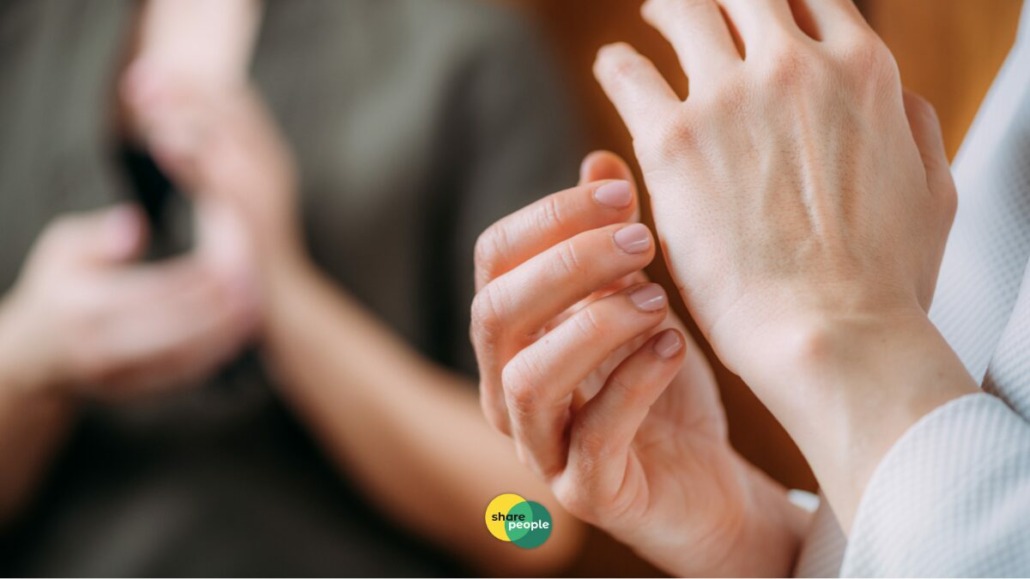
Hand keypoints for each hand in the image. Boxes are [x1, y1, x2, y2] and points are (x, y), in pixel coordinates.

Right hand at [0, 205, 257, 399]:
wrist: (36, 354)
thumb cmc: (59, 289)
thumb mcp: (62, 250)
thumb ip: (98, 235)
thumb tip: (136, 224)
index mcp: (84, 307)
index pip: (155, 290)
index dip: (197, 276)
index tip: (231, 258)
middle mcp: (100, 346)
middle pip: (175, 326)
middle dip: (219, 305)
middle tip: (254, 283)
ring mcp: (117, 375)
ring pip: (183, 356)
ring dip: (225, 333)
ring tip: (256, 308)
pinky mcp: (134, 392)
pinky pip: (182, 376)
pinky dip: (215, 355)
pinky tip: (239, 333)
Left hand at [122, 63, 306, 293]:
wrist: (284, 308)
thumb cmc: (251, 261)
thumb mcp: (227, 205)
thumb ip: (206, 169)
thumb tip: (168, 134)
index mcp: (270, 160)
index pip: (236, 103)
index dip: (193, 83)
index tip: (150, 73)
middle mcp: (276, 168)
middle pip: (232, 109)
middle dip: (184, 90)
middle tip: (138, 81)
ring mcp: (270, 193)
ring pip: (230, 136)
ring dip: (185, 115)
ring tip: (144, 106)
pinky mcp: (258, 222)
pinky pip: (223, 179)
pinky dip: (191, 158)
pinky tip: (159, 145)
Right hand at [472, 152, 807, 575]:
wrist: (707, 482)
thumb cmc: (661, 386)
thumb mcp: (637, 302)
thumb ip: (611, 243)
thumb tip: (599, 161)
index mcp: (514, 336)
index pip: (494, 261)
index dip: (550, 217)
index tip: (622, 191)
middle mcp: (507, 391)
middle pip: (495, 313)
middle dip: (567, 263)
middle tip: (641, 237)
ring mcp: (542, 448)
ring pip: (529, 380)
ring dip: (594, 324)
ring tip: (657, 296)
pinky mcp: (588, 493)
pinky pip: (594, 438)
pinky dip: (635, 382)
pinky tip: (674, 344)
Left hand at [594, 0, 971, 526]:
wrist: (832, 334)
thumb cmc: (883, 283)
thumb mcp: (932, 189)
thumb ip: (910, 126)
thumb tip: (892, 98)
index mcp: (861, 72)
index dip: (780, 6)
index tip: (759, 20)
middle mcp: (795, 67)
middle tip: (695, 12)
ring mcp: (730, 98)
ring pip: (681, 12)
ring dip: (664, 12)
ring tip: (649, 26)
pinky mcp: (674, 141)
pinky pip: (627, 72)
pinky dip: (617, 65)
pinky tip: (615, 71)